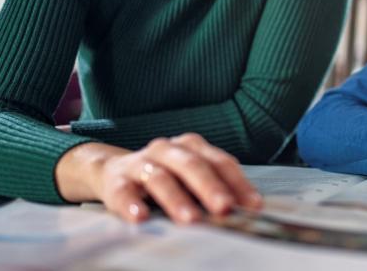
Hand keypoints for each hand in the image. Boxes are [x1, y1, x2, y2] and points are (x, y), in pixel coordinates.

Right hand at [56, 133, 261, 223]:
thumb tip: (248, 211)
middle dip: (211, 188)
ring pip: (160, 177)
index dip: (238, 183)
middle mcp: (167, 149)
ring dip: (177, 199)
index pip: (220, 162)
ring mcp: (141, 162)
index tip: (253, 206)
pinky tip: (141, 218)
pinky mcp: (117, 181)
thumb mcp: (191, 178)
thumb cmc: (165, 177)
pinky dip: (132, 205)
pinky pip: (124, 192)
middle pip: (192, 165)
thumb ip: (216, 189)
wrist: (114, 171)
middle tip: (225, 209)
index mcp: (191, 146)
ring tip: (190, 220)